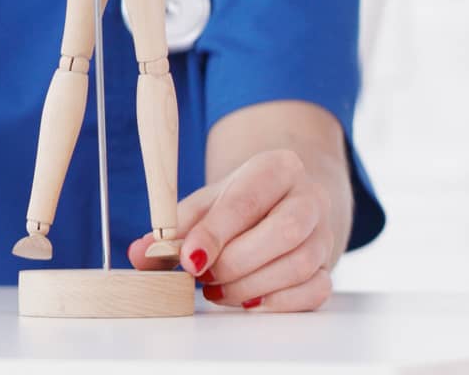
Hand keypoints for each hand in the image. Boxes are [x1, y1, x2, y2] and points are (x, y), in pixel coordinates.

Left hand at [127, 149, 336, 311]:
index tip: (189, 258)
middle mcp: (309, 196)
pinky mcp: (329, 266)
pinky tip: (250, 300)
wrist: (288, 201)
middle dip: (236, 263)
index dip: (216, 232)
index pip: (248, 200)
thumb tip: (139, 253)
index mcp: (278, 167)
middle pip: (283, 232)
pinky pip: (314, 291)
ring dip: (250, 286)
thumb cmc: (244, 201)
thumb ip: (175, 226)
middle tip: (204, 277)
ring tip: (219, 290)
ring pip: (299, 264)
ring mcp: (324, 233)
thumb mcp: (208, 201)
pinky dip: (278, 302)